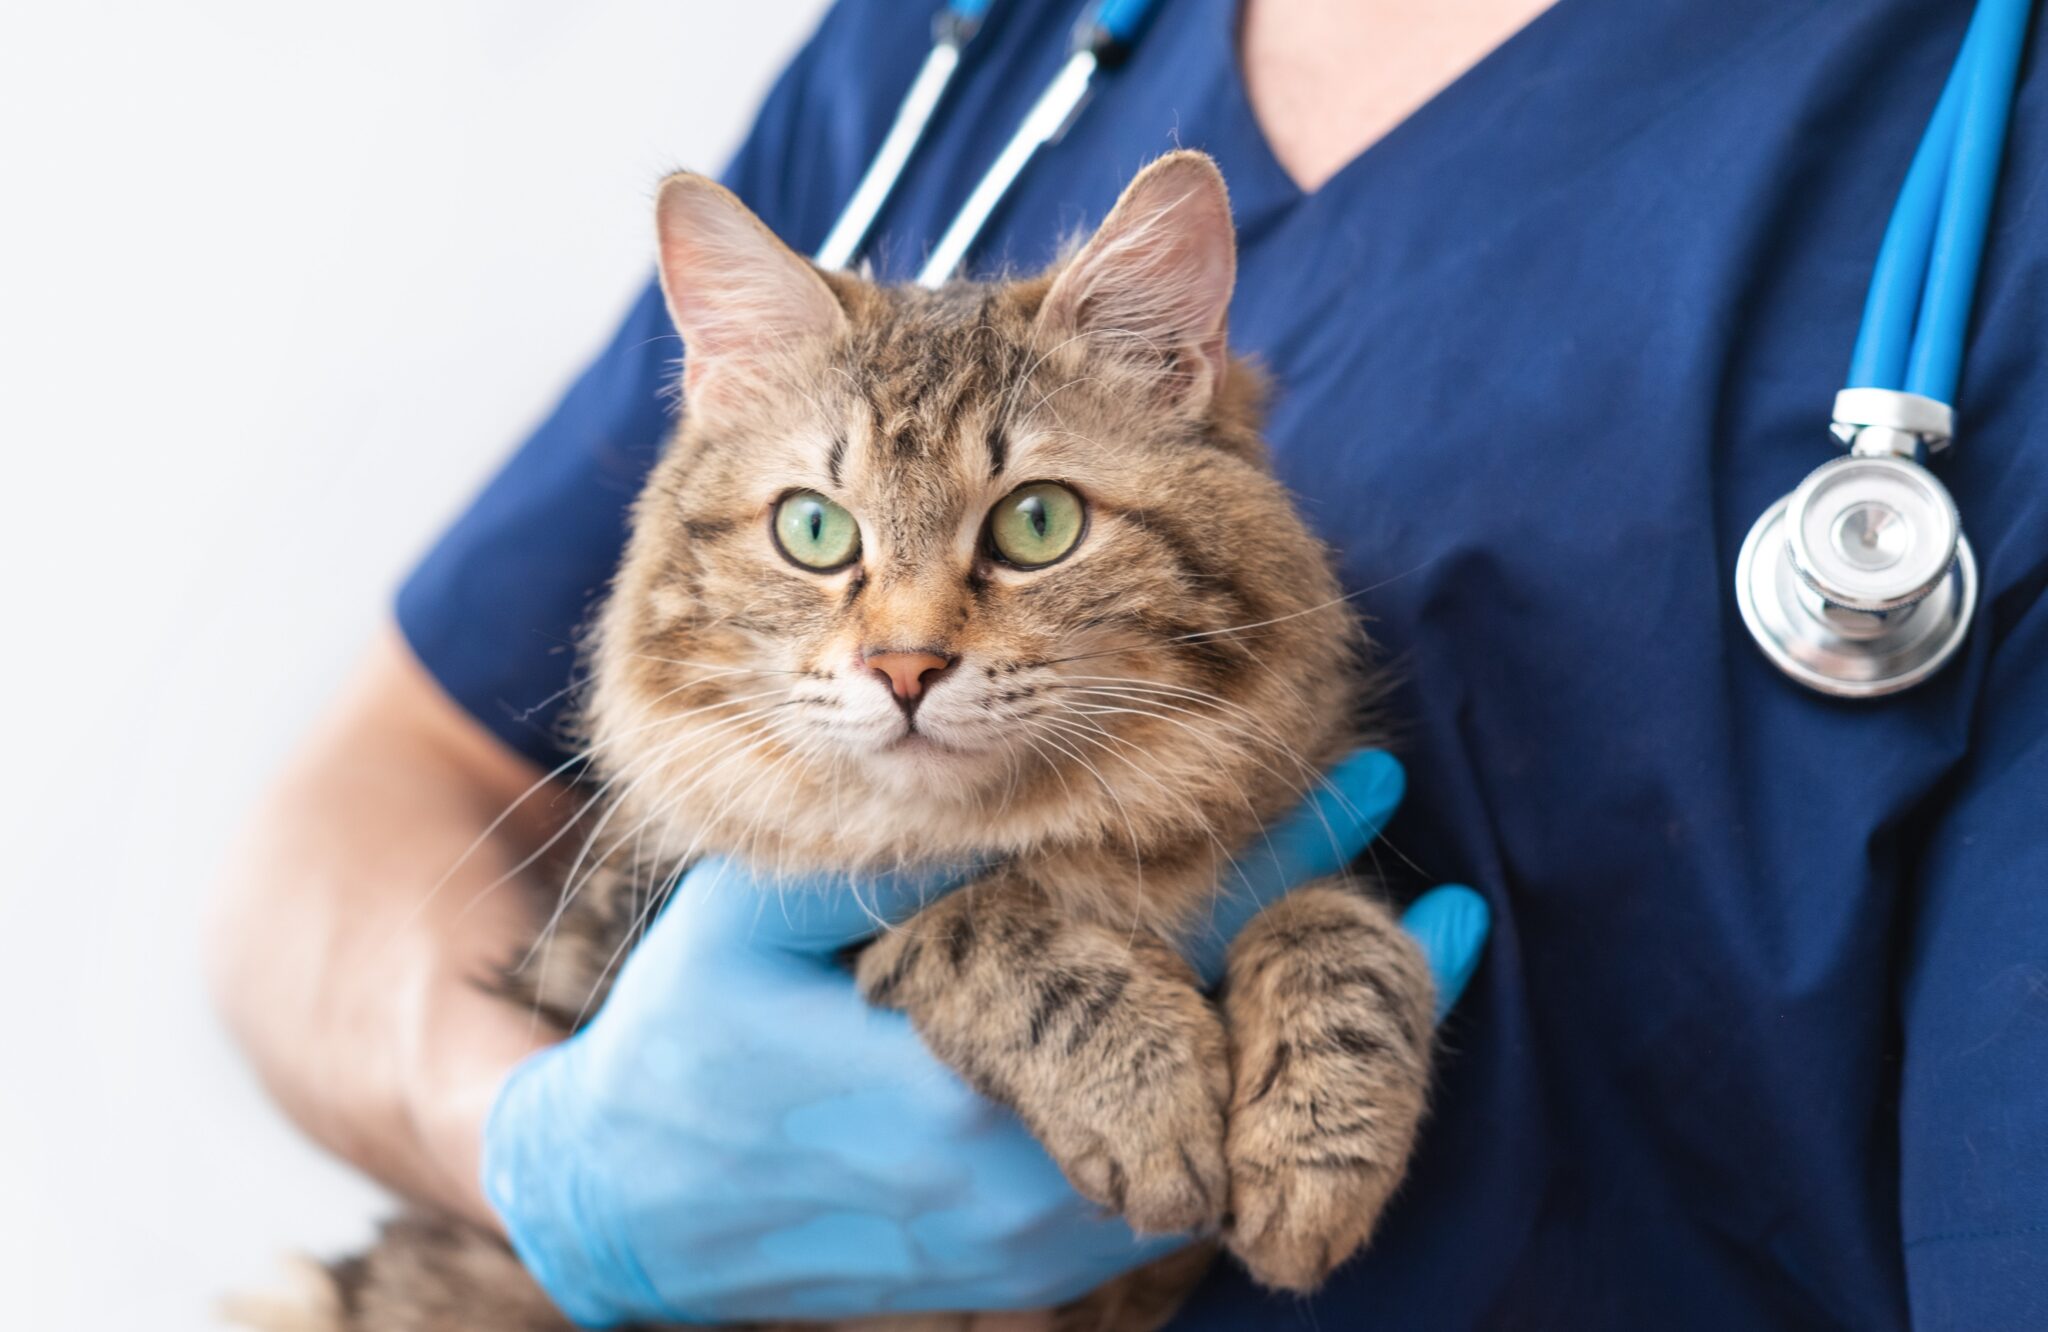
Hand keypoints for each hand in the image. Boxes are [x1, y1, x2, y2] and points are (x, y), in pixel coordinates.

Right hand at [481, 750, 1489, 1326]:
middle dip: (1324, 984)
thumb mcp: (748, 924)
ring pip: (1209, 1161)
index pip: (1155, 958)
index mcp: (957, 1087)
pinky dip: (1225, 1140)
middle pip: (1220, 1078)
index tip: (1365, 785)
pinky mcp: (1011, 1283)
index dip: (1266, 862)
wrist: (624, 1217)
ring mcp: (1019, 1250)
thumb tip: (994, 775)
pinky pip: (1156, 1217)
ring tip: (1394, 987)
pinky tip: (1263, 1082)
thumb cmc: (676, 1049)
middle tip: (1448, 915)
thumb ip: (879, 864)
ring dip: (1291, 1072)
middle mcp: (1012, 1188)